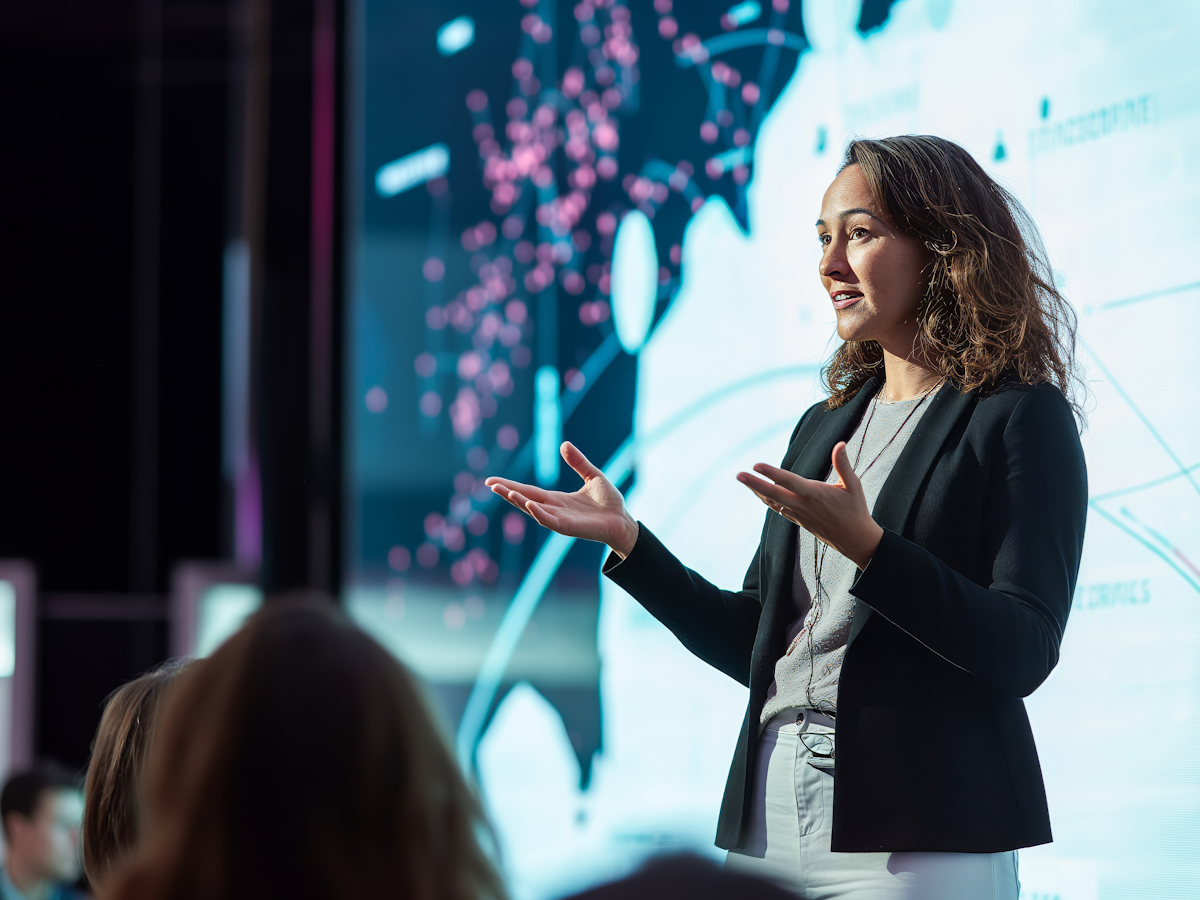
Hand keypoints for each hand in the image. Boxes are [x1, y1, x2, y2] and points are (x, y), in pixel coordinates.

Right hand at [485, 441, 639, 557]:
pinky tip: (529, 505)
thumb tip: (564, 444)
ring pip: (533, 510)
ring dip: (519, 502)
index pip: (528, 490)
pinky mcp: (569, 528)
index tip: (491, 481)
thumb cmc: (609, 502)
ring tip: (505, 491)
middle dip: (506, 492)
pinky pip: (550, 521)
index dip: (510, 485)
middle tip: (489, 484)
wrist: (623, 520)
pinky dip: (539, 513)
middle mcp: (554, 509)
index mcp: (556, 499)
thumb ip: (578, 462)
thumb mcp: (592, 476)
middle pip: (525, 499)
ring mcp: (560, 520)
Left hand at [736, 442, 883, 568]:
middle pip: (773, 494)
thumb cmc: (856, 510)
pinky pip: (779, 510)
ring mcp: (799, 515)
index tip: (756, 465)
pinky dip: (768, 501)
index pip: (789, 481)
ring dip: (758, 492)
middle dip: (754, 484)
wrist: (855, 540)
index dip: (771, 473)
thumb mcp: (853, 486)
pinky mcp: (799, 521)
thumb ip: (843, 465)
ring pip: (773, 503)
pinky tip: (762, 495)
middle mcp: (803, 505)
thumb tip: (840, 444)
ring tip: (745, 481)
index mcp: (815, 494)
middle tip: (738, 475)